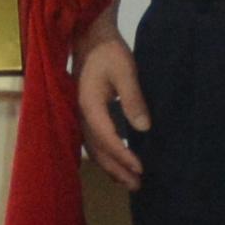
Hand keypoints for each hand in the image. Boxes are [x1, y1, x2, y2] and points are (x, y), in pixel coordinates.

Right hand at [73, 31, 151, 195]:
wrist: (90, 38)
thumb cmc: (108, 52)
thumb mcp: (125, 71)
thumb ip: (133, 99)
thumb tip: (143, 128)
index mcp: (89, 106)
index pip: (107, 138)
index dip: (123, 156)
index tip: (141, 168)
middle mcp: (81, 115)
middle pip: (98, 150)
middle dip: (117, 170)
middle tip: (137, 185)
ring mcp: (80, 116)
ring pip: (94, 149)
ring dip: (111, 167)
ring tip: (129, 181)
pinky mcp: (85, 114)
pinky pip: (93, 141)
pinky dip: (105, 156)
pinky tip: (118, 162)